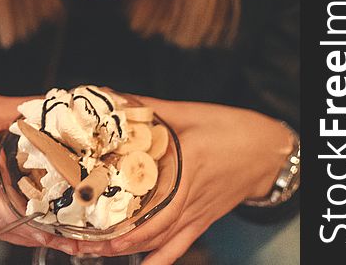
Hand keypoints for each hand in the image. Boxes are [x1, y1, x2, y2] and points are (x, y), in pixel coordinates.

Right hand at [0, 88, 76, 252]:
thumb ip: (27, 109)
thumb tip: (60, 107)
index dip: (24, 214)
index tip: (50, 225)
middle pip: (2, 220)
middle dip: (38, 232)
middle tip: (72, 239)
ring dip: (30, 237)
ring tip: (63, 241)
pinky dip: (16, 230)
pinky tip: (38, 231)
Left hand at [77, 96, 293, 263]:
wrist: (267, 150)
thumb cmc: (231, 130)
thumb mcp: (188, 112)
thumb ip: (148, 107)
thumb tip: (113, 96)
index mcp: (184, 168)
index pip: (147, 201)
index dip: (118, 218)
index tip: (89, 222)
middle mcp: (188, 198)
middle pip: (147, 230)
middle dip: (111, 241)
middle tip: (78, 243)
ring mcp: (196, 214)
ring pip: (159, 242)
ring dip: (127, 251)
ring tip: (95, 253)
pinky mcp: (202, 220)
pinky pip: (179, 247)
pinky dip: (159, 261)